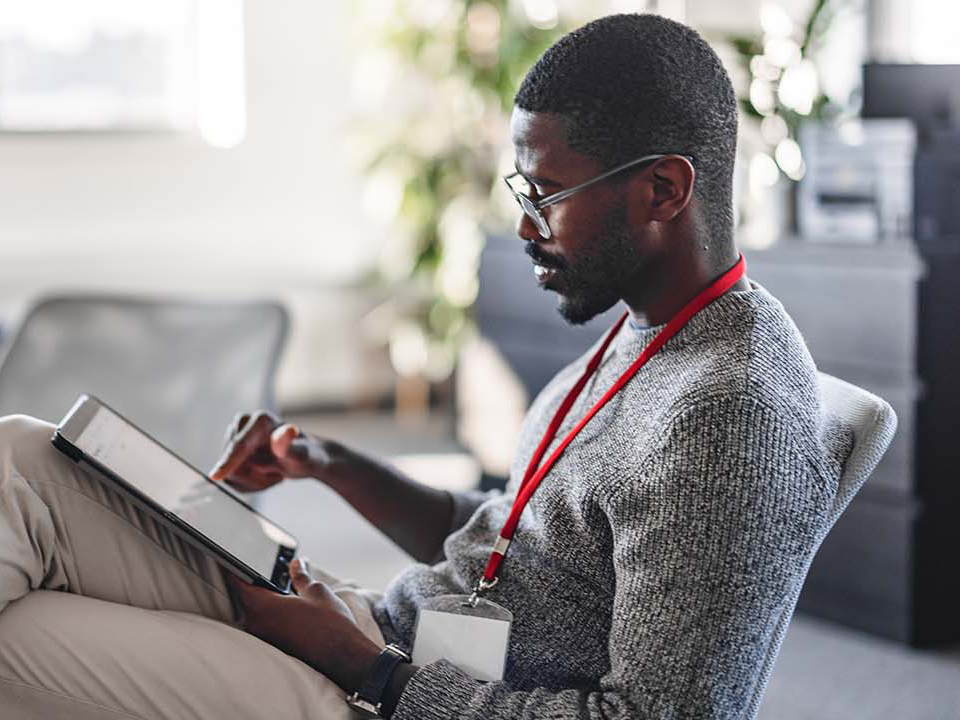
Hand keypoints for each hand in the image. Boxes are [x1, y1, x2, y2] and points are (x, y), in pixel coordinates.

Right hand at [210, 411, 332, 490]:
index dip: (227, 462)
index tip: (215, 476)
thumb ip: (290, 445)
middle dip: (254, 478)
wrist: (304, 456)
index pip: (239, 446)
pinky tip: (263, 474)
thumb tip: (288, 431)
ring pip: (230, 474)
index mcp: (260, 420)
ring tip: (272, 473)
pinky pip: (230, 478)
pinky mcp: (230, 449)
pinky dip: (248, 483)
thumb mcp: (301, 454)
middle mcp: (243, 423)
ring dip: (253, 482)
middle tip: (278, 475)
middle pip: (233, 465)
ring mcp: (234, 436)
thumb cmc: (306, 454)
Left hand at [227, 558, 380, 692]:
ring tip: (284, 588)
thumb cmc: (329, 623)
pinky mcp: (274, 646)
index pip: (238, 582)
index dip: (236, 568)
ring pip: (256, 611)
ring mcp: (264, 637)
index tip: (234, 559)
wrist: (342, 656)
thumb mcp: (315, 590)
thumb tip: (295, 564)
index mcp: (263, 606)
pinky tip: (289, 607)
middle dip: (255, 583)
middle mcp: (257, 624)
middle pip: (246, 597)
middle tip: (268, 570)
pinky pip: (265, 624)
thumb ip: (300, 576)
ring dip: (265, 599)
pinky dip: (272, 613)